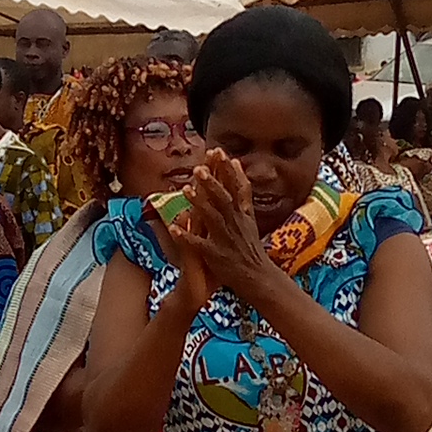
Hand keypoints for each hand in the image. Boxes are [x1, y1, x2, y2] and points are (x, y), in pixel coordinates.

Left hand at [166, 150, 268, 305]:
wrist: (257, 278)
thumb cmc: (250, 246)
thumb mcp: (249, 216)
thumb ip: (241, 192)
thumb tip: (237, 165)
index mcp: (244, 215)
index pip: (239, 188)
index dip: (230, 170)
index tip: (220, 153)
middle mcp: (236, 224)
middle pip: (224, 201)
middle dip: (212, 184)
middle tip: (199, 169)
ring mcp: (226, 240)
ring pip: (212, 219)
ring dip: (199, 204)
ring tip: (186, 190)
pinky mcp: (216, 255)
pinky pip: (199, 245)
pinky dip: (186, 236)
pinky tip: (173, 228)